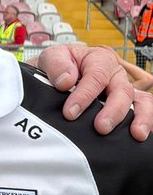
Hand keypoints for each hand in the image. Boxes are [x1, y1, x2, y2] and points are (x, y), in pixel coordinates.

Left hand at [37, 44, 151, 139]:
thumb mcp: (50, 57)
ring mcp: (122, 91)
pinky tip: (141, 137)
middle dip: (113, 110)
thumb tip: (66, 80)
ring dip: (140, 117)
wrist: (53, 77)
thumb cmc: (56, 67)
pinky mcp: (125, 106)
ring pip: (139, 101)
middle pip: (122, 90)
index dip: (84, 95)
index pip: (97, 76)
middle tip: (101, 127)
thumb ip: (56, 64)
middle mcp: (114, 75)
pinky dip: (146, 122)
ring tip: (137, 134)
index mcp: (98, 60)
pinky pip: (141, 111)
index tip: (70, 113)